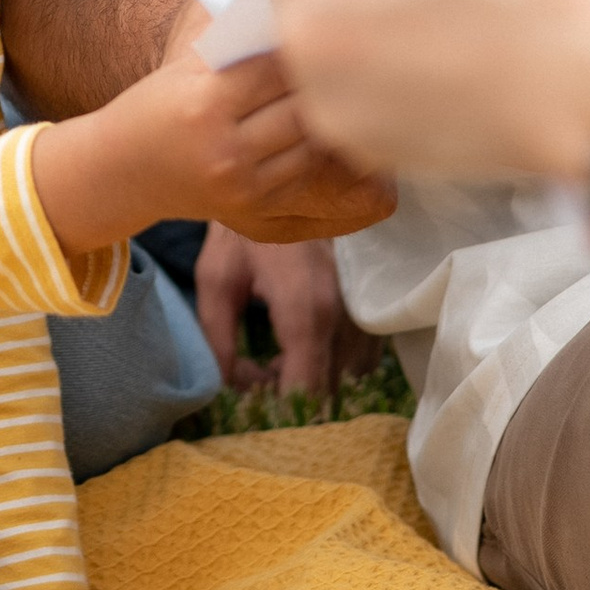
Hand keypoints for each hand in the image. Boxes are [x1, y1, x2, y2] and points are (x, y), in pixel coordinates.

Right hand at [31, 37, 401, 250]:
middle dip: (330, 79)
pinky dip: (325, 151)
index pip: (276, 67)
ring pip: (313, 145)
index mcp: (205, 102)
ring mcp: (243, 185)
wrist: (123, 170)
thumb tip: (295, 11)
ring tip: (359, 89)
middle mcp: (225, 148)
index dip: (307, 44)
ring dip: (336, 116)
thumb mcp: (187, 66)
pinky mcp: (255, 212)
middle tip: (365, 54)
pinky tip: (341, 128)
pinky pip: (307, 176)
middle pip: (302, 107)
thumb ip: (239, 45)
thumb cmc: (158, 107)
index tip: (335, 23)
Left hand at [192, 230, 382, 394]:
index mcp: (305, 311)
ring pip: (347, 378)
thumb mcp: (217, 278)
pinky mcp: (372, 304)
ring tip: (275, 361)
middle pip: (328, 392)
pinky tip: (300, 346)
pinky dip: (333, 363)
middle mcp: (344, 316)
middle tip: (255, 379)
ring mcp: (364, 311)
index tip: (252, 407)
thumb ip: (218, 339)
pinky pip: (361, 357)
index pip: (307, 392)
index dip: (279, 412)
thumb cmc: (246, 227)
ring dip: (313, 380)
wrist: (291, 177)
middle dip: (292, 399)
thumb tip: (229, 389)